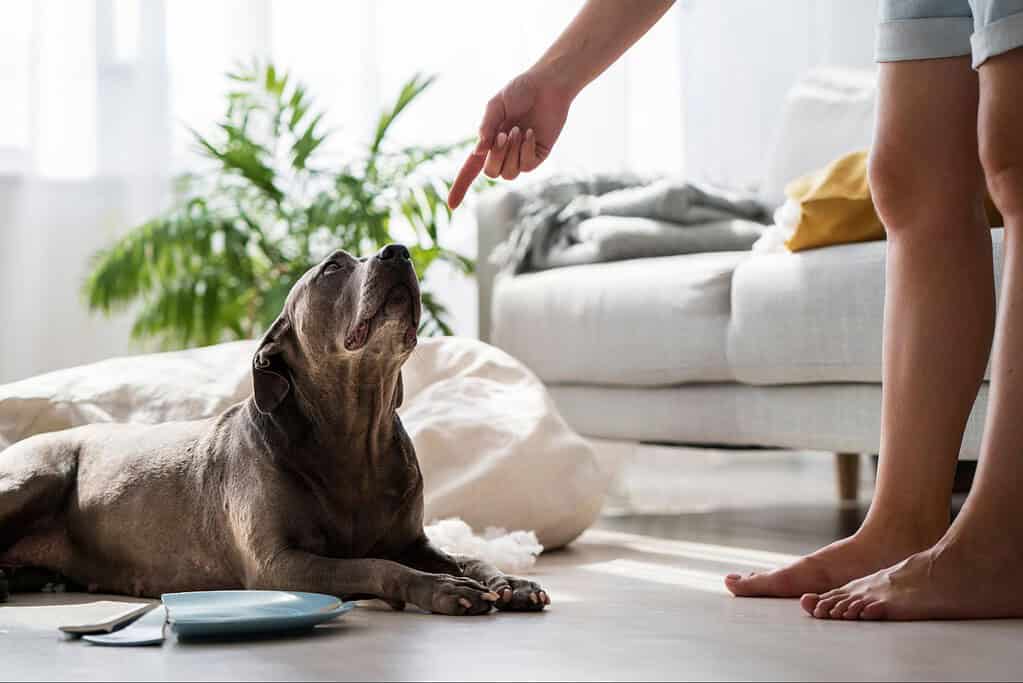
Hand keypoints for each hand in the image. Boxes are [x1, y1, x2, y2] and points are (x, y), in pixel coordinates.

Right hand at [447, 69, 573, 208]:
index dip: (460, 187)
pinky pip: (527, 166)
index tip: (451, 206)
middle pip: (490, 173)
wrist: (547, 86)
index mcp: (488, 142)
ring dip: (511, 152)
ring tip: (518, 130)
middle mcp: (502, 153)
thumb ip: (486, 128)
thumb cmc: (519, 92)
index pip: (470, 170)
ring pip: (509, 174)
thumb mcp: (496, 106)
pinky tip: (530, 133)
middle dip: (495, 156)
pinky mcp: (537, 156)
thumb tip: (478, 152)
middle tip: (503, 134)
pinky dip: (526, 149)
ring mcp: (520, 156)